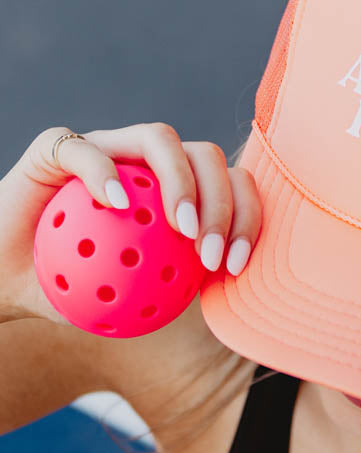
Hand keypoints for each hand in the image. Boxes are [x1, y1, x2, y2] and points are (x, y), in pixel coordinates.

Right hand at [0, 123, 262, 324]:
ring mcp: (106, 148)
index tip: (234, 266)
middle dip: (223, 205)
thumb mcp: (131, 308)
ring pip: (160, 139)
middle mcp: (146, 164)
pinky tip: (116, 204)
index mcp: (172, 194)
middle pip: (206, 158)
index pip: (228, 188)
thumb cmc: (73, 295)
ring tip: (180, 230)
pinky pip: (86, 149)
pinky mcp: (59, 147)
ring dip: (181, 183)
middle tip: (209, 255)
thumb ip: (175, 297)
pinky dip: (105, 172)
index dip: (245, 219)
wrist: (6, 280)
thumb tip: (229, 312)